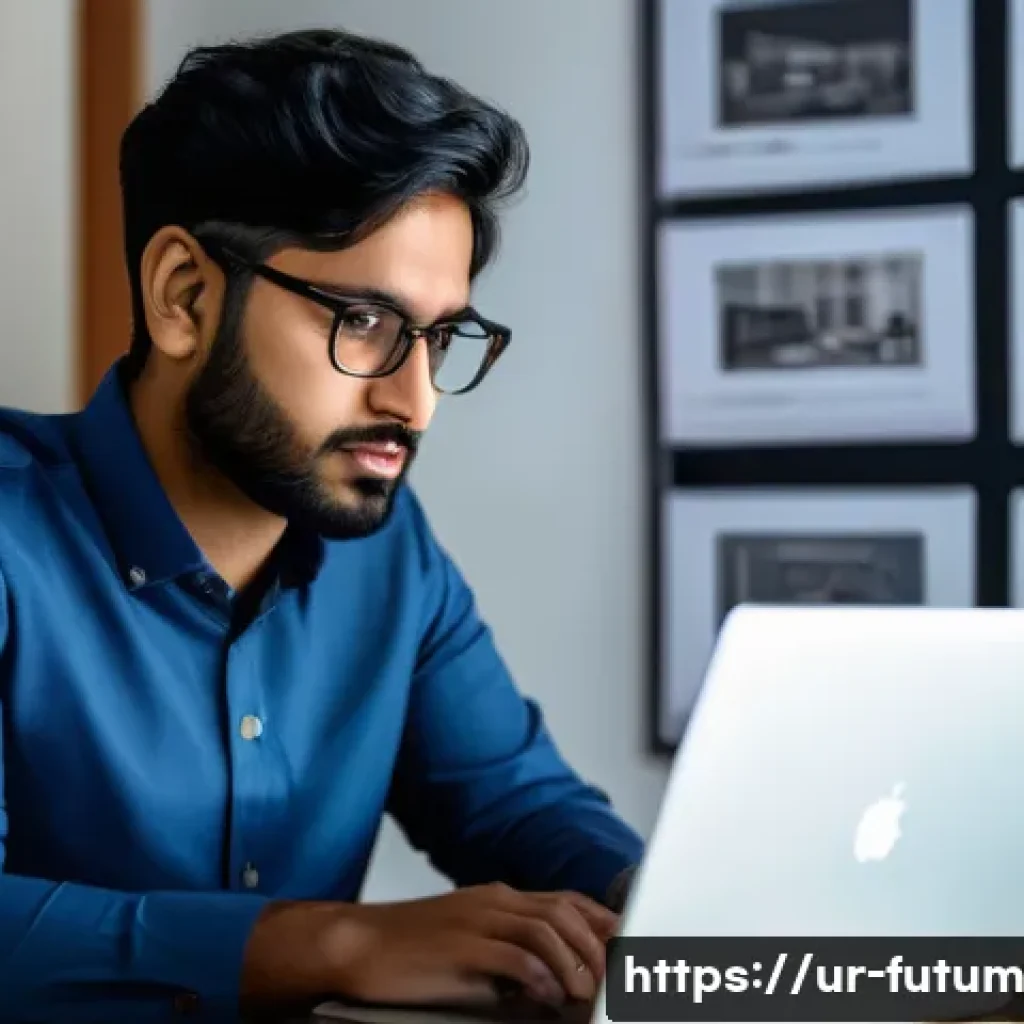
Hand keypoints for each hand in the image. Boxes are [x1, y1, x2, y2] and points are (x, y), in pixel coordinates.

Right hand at [329, 882, 617, 1008]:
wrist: (357, 945)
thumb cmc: (411, 950)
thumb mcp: (470, 943)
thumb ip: (510, 954)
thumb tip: (554, 983)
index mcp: (498, 897)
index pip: (565, 900)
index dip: (601, 922)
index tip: (626, 948)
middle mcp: (493, 901)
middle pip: (563, 911)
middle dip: (597, 943)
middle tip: (616, 977)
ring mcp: (476, 920)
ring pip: (545, 929)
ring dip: (574, 961)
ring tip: (587, 993)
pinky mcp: (461, 946)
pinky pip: (514, 957)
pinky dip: (540, 977)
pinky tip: (549, 998)